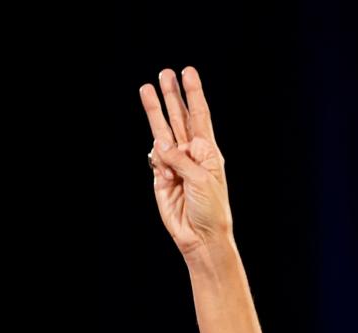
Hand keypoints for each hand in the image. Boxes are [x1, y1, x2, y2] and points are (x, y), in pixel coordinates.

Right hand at [139, 67, 231, 259]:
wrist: (200, 235)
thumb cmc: (211, 208)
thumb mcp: (202, 179)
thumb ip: (181, 159)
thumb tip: (160, 146)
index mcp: (209, 151)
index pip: (200, 116)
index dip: (194, 94)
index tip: (188, 72)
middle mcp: (192, 153)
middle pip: (180, 118)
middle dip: (173, 96)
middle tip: (166, 73)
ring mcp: (175, 164)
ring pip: (162, 131)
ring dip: (156, 110)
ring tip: (146, 88)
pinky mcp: (161, 176)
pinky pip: (155, 159)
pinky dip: (158, 161)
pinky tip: (167, 174)